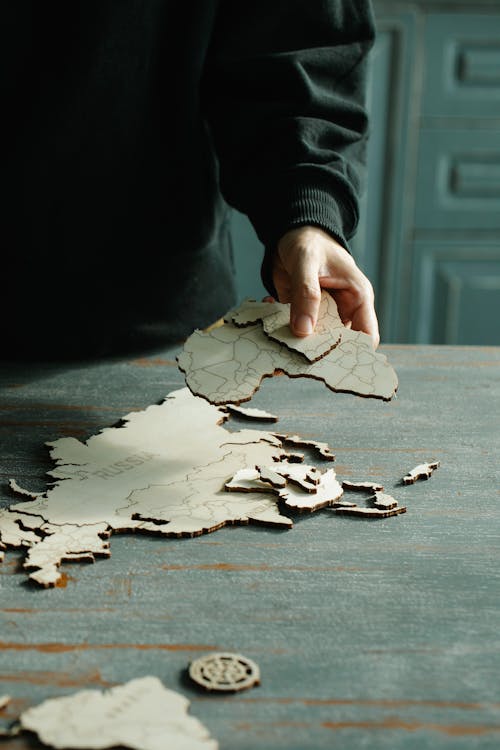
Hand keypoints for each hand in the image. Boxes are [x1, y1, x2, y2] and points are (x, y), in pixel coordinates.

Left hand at [272, 226, 379, 347]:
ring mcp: (321, 314)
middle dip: (320, 352)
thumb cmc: (310, 241)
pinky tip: (268, 308)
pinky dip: (279, 326)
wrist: (290, 234)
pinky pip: (293, 329)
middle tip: (297, 357)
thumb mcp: (307, 262)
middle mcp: (342, 310)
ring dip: (295, 341)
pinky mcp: (301, 314)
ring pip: (313, 340)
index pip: (366, 335)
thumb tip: (303, 330)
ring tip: (277, 336)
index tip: (333, 365)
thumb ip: (306, 293)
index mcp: (357, 298)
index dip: (354, 354)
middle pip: (338, 344)